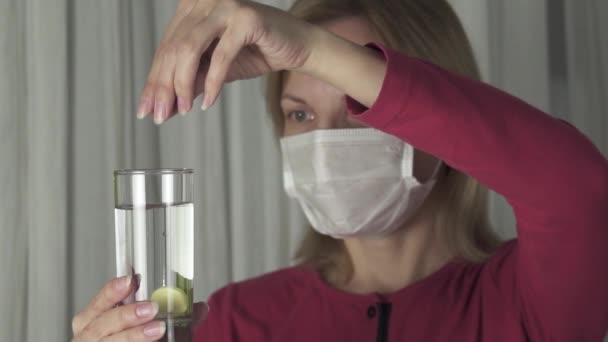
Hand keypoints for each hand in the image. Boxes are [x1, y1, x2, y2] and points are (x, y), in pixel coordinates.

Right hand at [72, 276, 208, 340]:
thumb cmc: (129, 336)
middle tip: (150, 308)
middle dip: (126, 315)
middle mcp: (90, 338)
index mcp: (92, 321)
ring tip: (158, 329)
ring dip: (134, 336)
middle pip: (101, 326)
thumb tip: (201, 308)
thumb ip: (174, 315)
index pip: (98, 304)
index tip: (130, 281)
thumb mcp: (147, 321)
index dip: (111, 292)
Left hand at [137, 0, 317, 123]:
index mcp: (193, 8)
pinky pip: (221, 56)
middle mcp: (204, 2)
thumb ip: (192, 80)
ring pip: (189, 49)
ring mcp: (224, 6)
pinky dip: (213, 83)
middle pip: (173, 49)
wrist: (297, 46)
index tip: (147, 108)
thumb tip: (166, 103)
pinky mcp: (245, 18)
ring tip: (182, 110)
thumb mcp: (216, 70)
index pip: (166, 47)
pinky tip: (209, 102)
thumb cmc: (258, 52)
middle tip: (160, 115)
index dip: (154, 80)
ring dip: (183, 85)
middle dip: (164, 87)